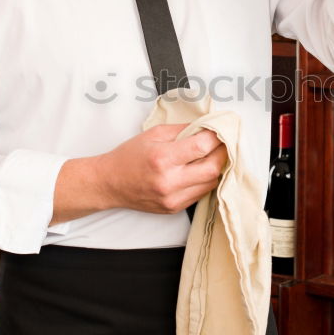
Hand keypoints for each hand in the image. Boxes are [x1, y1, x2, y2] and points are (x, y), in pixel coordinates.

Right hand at [52, 124, 227, 223]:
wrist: (110, 183)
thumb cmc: (129, 157)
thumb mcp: (154, 134)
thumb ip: (183, 129)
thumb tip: (207, 126)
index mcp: (162, 158)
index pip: (202, 147)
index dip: (217, 137)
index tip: (222, 129)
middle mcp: (168, 181)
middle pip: (212, 169)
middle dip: (222, 153)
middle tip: (223, 143)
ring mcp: (172, 198)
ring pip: (210, 183)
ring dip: (215, 168)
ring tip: (211, 156)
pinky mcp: (174, 208)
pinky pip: (200, 194)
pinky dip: (204, 180)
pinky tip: (198, 170)